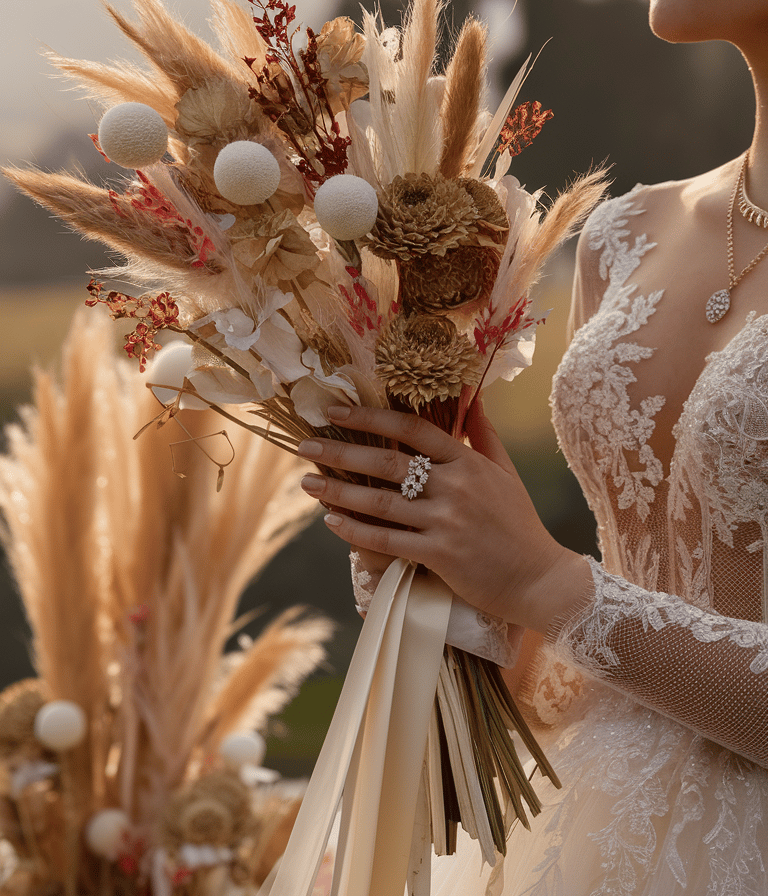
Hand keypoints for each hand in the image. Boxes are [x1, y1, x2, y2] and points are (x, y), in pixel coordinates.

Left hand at [298, 402, 590, 632]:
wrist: (540, 579)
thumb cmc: (519, 525)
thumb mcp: (506, 473)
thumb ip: (482, 435)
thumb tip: (472, 397)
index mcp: (469, 462)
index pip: (413, 430)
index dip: (370, 418)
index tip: (336, 412)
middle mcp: (456, 487)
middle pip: (388, 462)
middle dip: (341, 451)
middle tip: (305, 446)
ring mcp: (447, 521)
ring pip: (380, 501)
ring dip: (338, 492)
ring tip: (306, 484)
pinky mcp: (440, 555)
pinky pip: (387, 540)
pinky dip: (356, 531)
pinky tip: (332, 522)